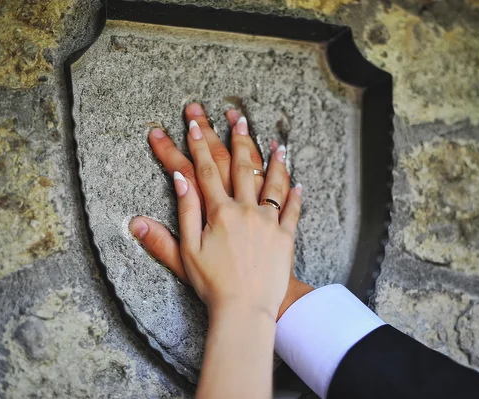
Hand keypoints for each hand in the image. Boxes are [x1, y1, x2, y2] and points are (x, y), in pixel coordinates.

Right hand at [130, 103, 311, 317]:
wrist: (245, 309)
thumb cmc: (212, 284)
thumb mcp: (186, 251)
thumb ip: (183, 212)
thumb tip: (178, 179)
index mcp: (219, 212)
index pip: (206, 170)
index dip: (198, 144)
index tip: (193, 123)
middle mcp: (246, 210)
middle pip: (241, 167)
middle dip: (237, 139)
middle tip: (236, 117)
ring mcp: (268, 222)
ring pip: (272, 183)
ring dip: (274, 161)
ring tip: (277, 142)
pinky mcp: (285, 237)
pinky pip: (293, 210)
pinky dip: (296, 196)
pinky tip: (299, 183)